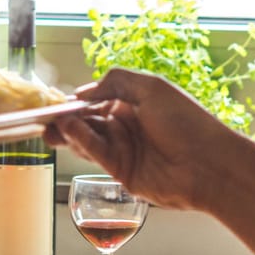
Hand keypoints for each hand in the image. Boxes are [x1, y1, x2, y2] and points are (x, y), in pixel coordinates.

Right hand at [46, 68, 247, 212]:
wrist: (210, 165)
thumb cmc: (187, 122)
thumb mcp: (151, 87)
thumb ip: (115, 81)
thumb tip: (83, 91)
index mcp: (133, 103)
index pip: (96, 100)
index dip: (75, 101)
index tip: (53, 101)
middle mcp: (126, 126)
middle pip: (87, 121)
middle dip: (65, 119)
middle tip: (44, 118)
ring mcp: (124, 150)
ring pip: (87, 138)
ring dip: (69, 131)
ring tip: (52, 125)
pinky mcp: (122, 172)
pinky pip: (97, 154)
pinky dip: (82, 142)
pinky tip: (70, 130)